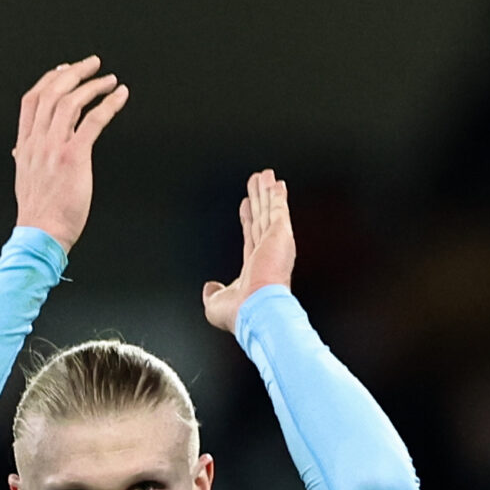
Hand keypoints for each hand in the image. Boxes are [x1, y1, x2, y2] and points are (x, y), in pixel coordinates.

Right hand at [14, 56, 128, 249]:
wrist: (41, 234)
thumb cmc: (39, 213)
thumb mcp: (23, 180)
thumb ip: (24, 160)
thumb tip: (18, 151)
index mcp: (25, 145)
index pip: (32, 100)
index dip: (49, 80)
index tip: (64, 69)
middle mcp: (37, 141)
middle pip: (52, 93)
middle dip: (74, 73)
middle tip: (92, 64)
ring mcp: (54, 147)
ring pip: (71, 101)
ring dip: (93, 86)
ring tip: (109, 80)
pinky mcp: (73, 157)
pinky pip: (93, 121)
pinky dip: (108, 104)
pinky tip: (119, 97)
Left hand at [202, 170, 295, 334]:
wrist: (258, 310)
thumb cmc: (241, 313)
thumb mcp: (215, 304)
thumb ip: (212, 294)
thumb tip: (209, 288)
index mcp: (255, 268)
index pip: (251, 236)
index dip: (248, 218)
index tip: (246, 205)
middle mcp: (267, 254)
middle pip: (262, 219)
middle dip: (260, 201)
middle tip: (258, 184)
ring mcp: (275, 244)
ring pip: (269, 211)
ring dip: (268, 193)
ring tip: (265, 176)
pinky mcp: (280, 235)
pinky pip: (278, 210)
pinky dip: (277, 197)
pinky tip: (276, 184)